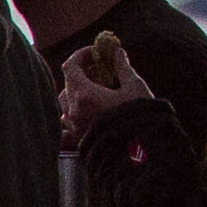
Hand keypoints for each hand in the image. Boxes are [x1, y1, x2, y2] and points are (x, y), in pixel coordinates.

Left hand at [56, 30, 150, 146]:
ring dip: (79, 92)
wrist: (140, 154)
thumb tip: (117, 52)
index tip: (95, 52)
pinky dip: (77, 111)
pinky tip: (91, 110)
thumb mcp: (134, 87)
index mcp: (83, 95)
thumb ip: (123, 67)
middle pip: (68, 84)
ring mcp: (72, 127)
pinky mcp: (77, 140)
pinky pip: (69, 122)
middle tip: (100, 69)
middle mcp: (72, 111)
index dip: (81, 55)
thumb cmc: (139, 117)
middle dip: (83, 73)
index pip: (70, 66)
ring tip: (99, 89)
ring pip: (67, 103)